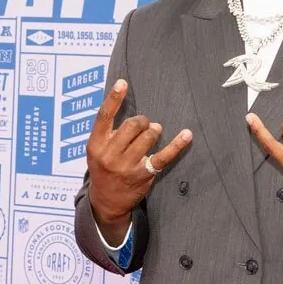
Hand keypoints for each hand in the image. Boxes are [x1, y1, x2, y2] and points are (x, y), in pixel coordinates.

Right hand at [86, 79, 191, 230]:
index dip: (113, 98)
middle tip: (144, 124)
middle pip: (132, 125)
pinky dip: (177, 145)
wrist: (106, 200)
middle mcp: (110, 154)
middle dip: (142, 121)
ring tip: (154, 132)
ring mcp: (127, 166)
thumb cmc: (103, 168)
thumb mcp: (96, 149)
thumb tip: (125, 105)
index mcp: (95, 144)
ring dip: (154, 130)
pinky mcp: (143, 174)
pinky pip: (163, 156)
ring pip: (147, 136)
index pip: (103, 116)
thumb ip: (107, 131)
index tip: (123, 83)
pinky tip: (186, 135)